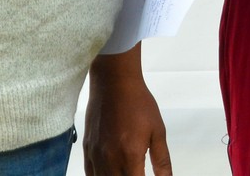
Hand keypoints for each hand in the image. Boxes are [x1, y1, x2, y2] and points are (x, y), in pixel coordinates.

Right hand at [85, 47, 170, 175]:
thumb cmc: (138, 103)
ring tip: (127, 172)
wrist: (114, 82)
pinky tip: (110, 174)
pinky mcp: (87, 149)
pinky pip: (90, 174)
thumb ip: (162, 160)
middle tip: (138, 173)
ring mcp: (95, 155)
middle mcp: (110, 159)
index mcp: (130, 155)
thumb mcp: (158, 131)